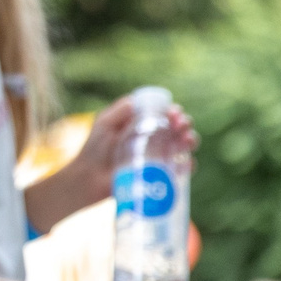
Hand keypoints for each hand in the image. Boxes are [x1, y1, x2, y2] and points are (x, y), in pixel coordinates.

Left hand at [54, 93, 197, 219]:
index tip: (174, 113)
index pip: (164, 114)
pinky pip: (181, 169)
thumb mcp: (104, 125)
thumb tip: (135, 101)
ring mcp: (159, 157)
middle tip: (181, 125)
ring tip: (187, 140)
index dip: (173, 111)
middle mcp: (155, 139)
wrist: (90, 178)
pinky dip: (189, 165)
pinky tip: (188, 162)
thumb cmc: (95, 148)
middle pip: (177, 129)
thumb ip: (117, 112)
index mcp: (144, 124)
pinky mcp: (161, 175)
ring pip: (182, 146)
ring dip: (190, 141)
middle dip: (184, 124)